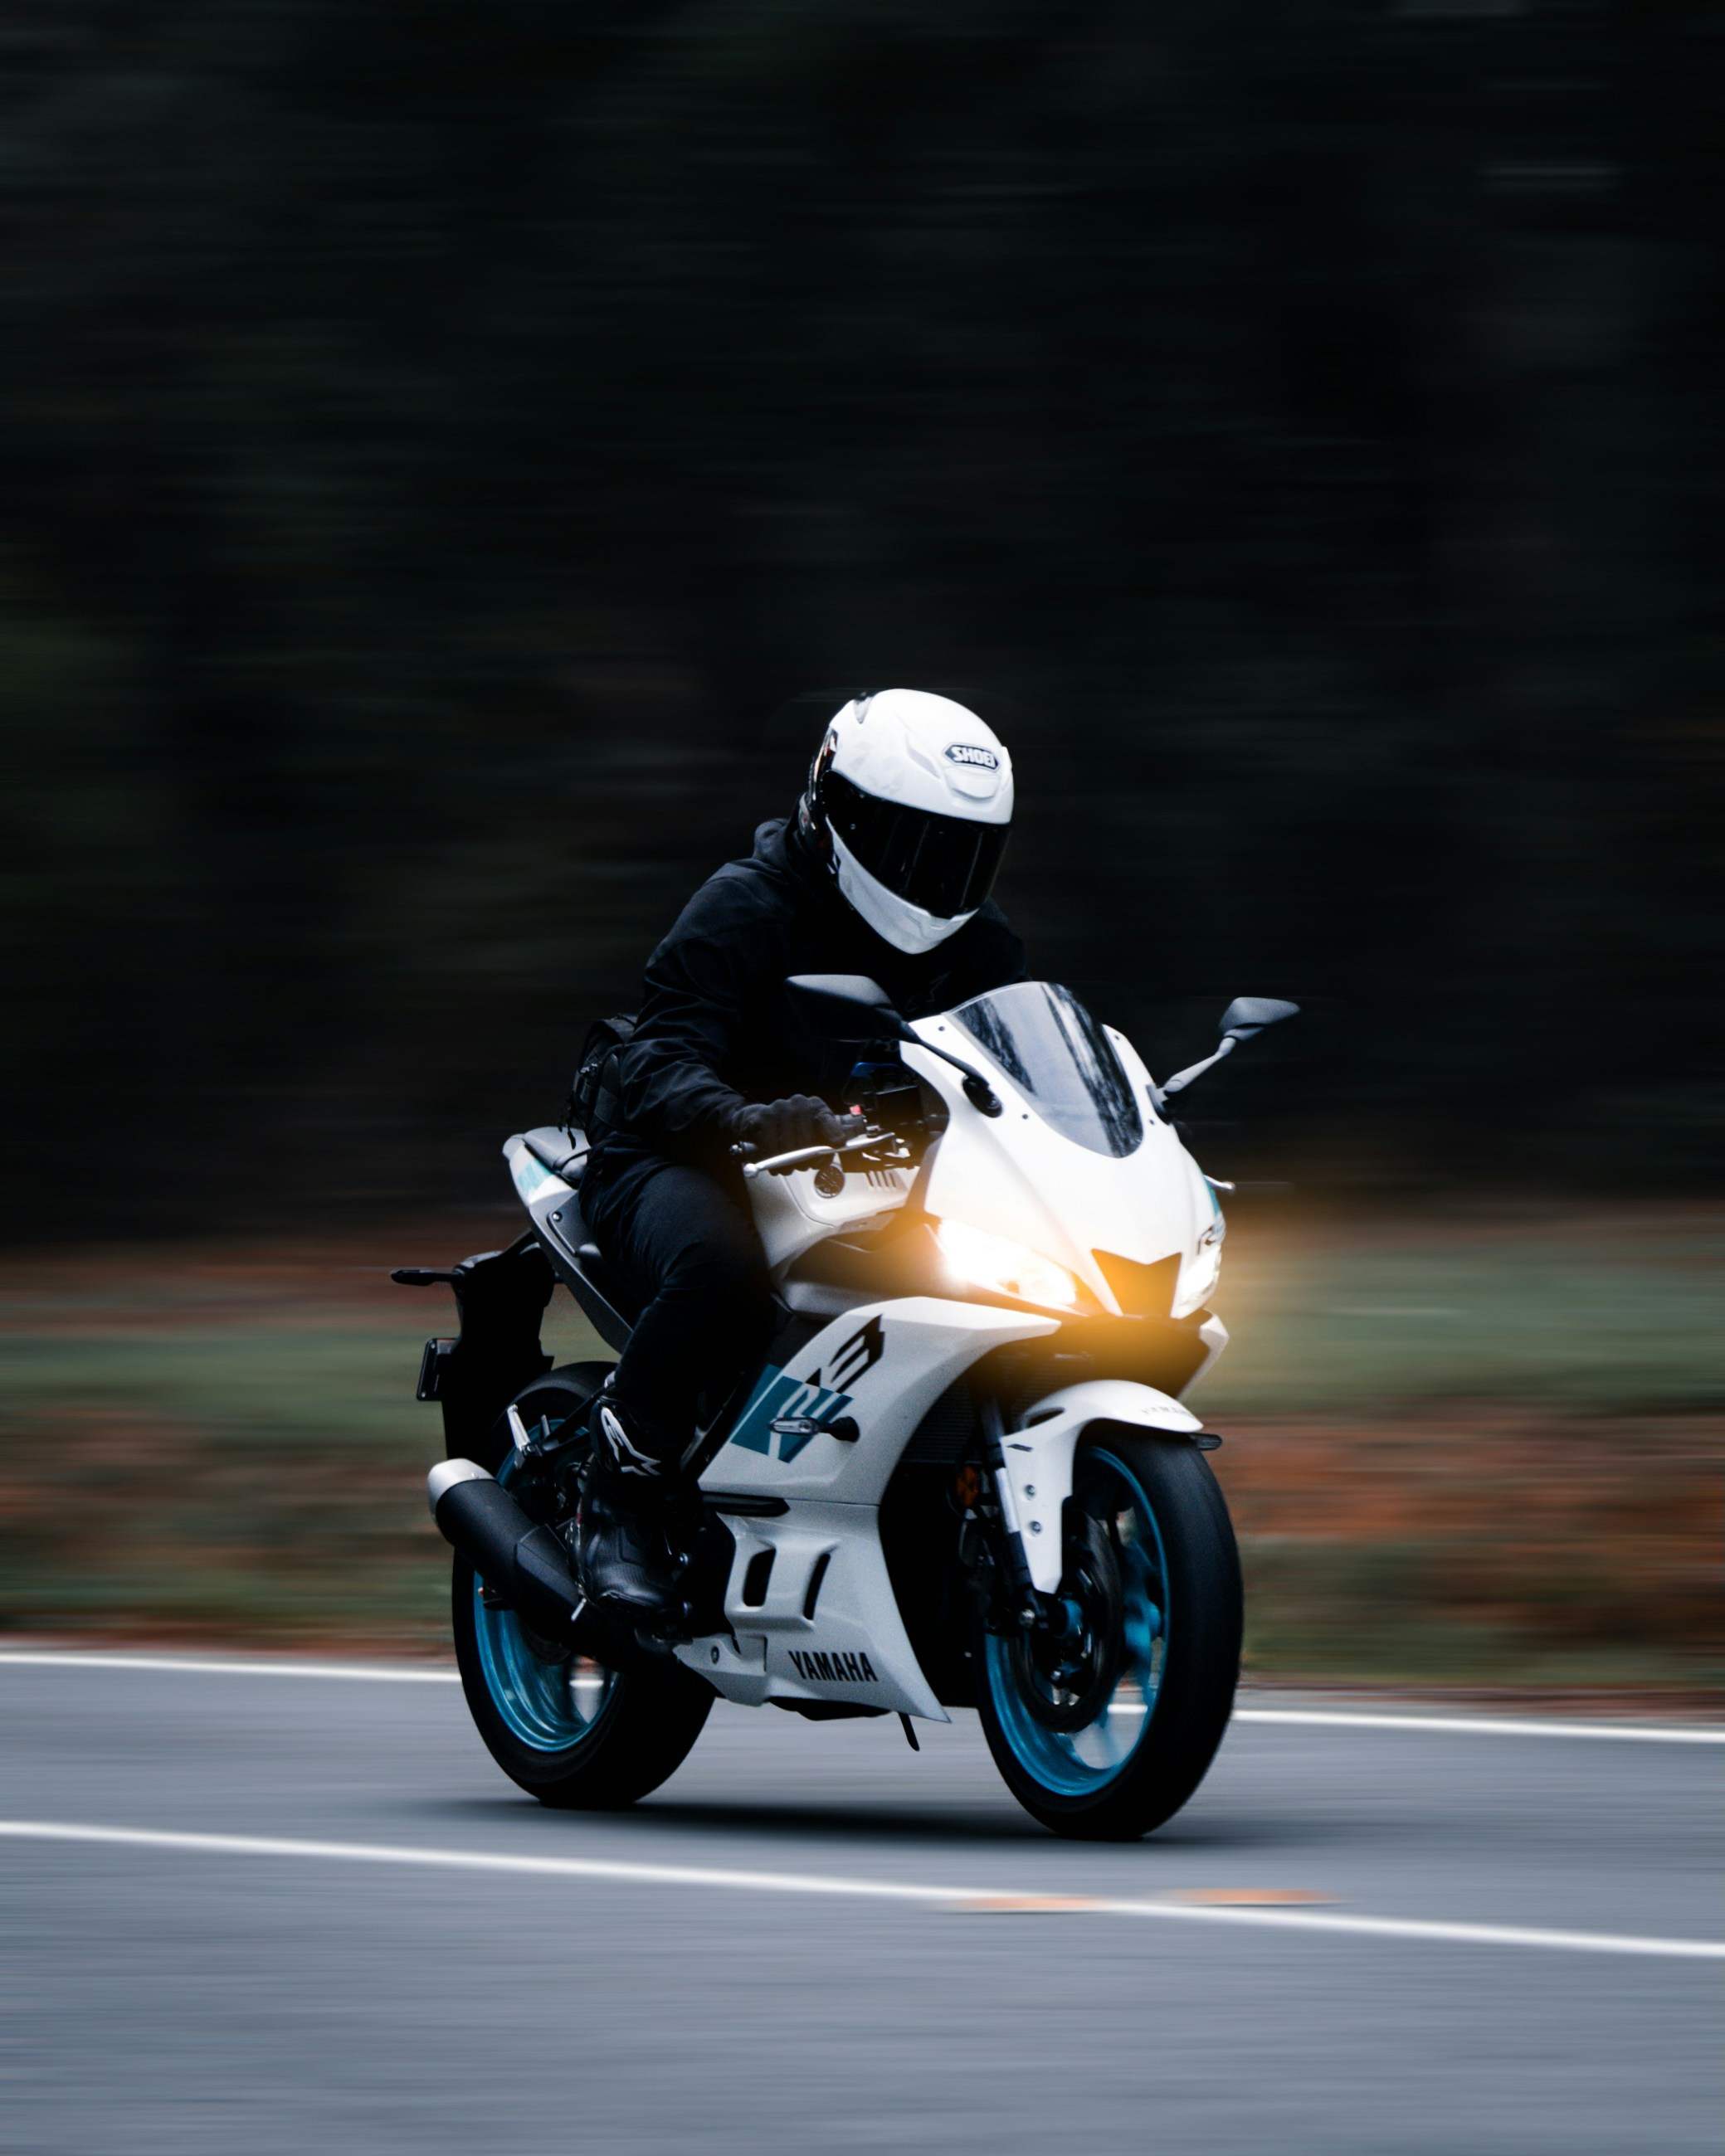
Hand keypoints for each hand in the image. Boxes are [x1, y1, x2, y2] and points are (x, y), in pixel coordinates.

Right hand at [733, 1095, 848, 1171]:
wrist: (759, 1118)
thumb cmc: (792, 1128)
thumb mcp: (814, 1131)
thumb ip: (828, 1140)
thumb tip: (834, 1149)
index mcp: (815, 1106)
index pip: (827, 1119)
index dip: (833, 1132)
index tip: (838, 1143)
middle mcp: (798, 1104)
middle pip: (807, 1141)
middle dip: (807, 1160)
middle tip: (805, 1167)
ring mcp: (779, 1109)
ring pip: (787, 1148)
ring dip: (789, 1164)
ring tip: (788, 1167)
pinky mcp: (761, 1118)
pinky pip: (769, 1148)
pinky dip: (772, 1161)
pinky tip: (775, 1164)